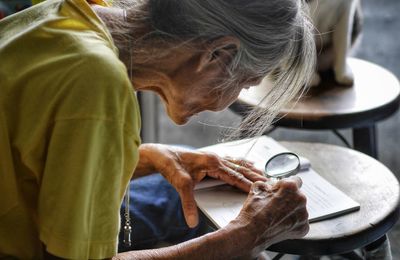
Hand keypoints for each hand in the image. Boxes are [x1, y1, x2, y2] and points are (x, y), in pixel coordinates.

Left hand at [142, 144, 266, 227]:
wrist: (162, 155)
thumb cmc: (171, 165)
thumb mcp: (180, 185)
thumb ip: (188, 204)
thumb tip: (192, 221)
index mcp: (213, 163)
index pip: (235, 176)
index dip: (248, 184)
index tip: (260, 189)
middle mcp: (216, 158)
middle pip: (240, 168)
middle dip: (254, 175)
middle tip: (269, 182)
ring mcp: (213, 157)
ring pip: (237, 163)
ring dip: (250, 169)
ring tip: (263, 173)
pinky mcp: (210, 158)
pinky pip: (230, 160)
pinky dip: (241, 162)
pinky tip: (246, 162)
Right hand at [230, 176, 308, 256]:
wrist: (252, 232)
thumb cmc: (254, 211)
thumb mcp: (257, 188)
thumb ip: (269, 183)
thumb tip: (271, 185)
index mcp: (290, 187)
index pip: (296, 180)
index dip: (286, 185)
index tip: (283, 189)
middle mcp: (300, 199)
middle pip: (298, 195)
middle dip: (289, 198)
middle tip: (276, 204)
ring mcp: (303, 215)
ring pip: (299, 208)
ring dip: (291, 210)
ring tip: (277, 215)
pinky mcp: (303, 227)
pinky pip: (300, 221)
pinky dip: (292, 222)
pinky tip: (281, 223)